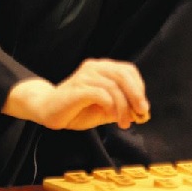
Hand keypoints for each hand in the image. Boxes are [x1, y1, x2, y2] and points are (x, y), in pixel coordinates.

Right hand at [2, 58, 150, 130]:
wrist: (48, 111)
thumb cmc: (77, 109)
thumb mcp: (105, 109)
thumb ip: (123, 108)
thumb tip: (143, 114)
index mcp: (102, 68)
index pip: (128, 71)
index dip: (139, 88)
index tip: (142, 109)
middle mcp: (94, 67)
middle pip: (123, 75)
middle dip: (136, 96)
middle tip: (141, 114)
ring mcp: (84, 76)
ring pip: (113, 86)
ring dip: (123, 107)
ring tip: (123, 123)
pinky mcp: (77, 88)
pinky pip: (100, 93)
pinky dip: (110, 105)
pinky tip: (110, 116)